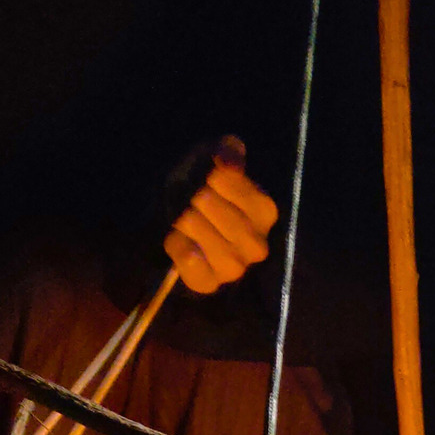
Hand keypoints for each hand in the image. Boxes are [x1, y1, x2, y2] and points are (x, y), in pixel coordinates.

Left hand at [164, 152, 278, 293]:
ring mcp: (235, 268)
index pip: (249, 197)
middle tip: (193, 198)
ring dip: (193, 225)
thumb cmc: (199, 185)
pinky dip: (182, 248)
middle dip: (205, 205)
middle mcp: (257, 245)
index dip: (221, 183)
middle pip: (233, 224)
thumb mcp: (213, 158)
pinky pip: (195, 266)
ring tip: (184, 215)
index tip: (208, 178)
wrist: (169, 215)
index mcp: (264, 213)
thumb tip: (229, 164)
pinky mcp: (209, 283)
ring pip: (216, 247)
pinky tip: (178, 237)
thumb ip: (227, 151)